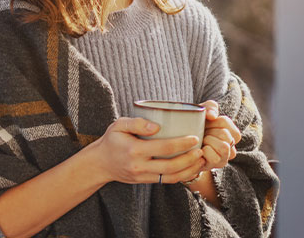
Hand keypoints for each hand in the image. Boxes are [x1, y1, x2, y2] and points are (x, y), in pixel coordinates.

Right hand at [90, 117, 205, 184]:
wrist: (101, 163)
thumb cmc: (112, 140)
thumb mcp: (118, 125)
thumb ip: (136, 123)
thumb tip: (157, 126)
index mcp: (134, 150)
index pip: (163, 147)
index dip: (181, 144)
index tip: (194, 137)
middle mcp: (139, 165)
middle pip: (171, 165)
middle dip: (190, 159)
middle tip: (202, 150)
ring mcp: (143, 176)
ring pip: (171, 177)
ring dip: (189, 170)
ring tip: (201, 160)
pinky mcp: (146, 181)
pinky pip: (167, 181)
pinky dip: (182, 176)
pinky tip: (191, 168)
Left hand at [197, 100, 241, 172]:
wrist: (181, 142)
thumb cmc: (195, 125)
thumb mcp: (202, 111)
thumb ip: (210, 107)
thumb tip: (212, 116)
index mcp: (232, 133)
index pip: (224, 122)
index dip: (211, 122)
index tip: (205, 124)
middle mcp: (232, 147)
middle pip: (224, 134)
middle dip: (209, 132)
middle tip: (202, 134)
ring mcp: (224, 158)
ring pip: (223, 147)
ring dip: (208, 142)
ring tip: (201, 142)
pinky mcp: (215, 166)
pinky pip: (214, 158)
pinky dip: (204, 152)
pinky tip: (198, 150)